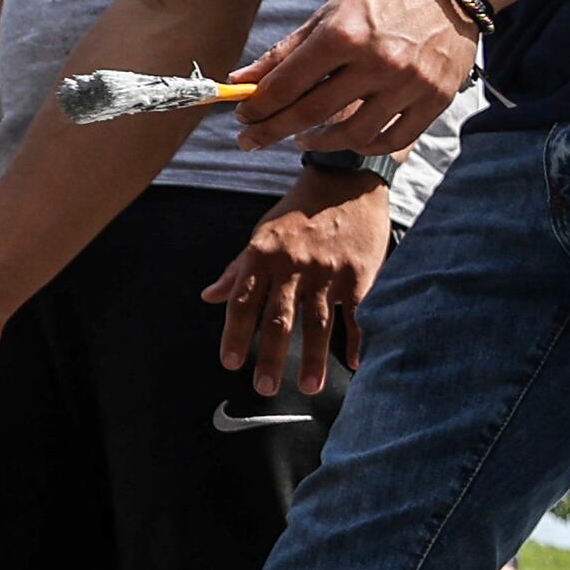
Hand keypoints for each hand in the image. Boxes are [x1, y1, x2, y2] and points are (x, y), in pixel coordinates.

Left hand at [203, 176, 392, 395]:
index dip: (235, 334)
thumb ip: (237, 268)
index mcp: (263, 254)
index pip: (243, 301)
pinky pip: (355, 313)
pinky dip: (356, 339)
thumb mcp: (262, 232)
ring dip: (313, 358)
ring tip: (309, 388)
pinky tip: (355, 363)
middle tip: (265, 387)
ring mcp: (328, 270)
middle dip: (271, 356)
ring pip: (318, 322)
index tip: (231, 363)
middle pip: (280, 318)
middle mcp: (293, 265)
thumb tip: (209, 296)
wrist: (346, 181)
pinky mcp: (359, 273)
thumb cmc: (299, 211)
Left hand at [231, 0, 478, 157]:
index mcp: (344, 34)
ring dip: (318, 143)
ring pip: (353, 135)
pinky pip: (393, 140)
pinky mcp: (434, 100)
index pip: (288, 83)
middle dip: (273, 130)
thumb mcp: (329, 14)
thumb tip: (241, 81)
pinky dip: (365, 146)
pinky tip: (348, 140)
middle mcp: (377, 62)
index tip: (242, 116)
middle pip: (312, 112)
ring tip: (302, 140)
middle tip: (250, 140)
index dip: (258, 105)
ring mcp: (408, 85)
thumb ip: (286, 51)